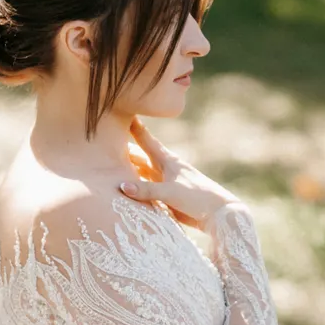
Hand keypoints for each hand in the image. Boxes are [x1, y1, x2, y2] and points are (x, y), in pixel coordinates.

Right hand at [118, 118, 237, 229]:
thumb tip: (122, 186)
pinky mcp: (167, 197)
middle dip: (124, 149)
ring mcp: (166, 183)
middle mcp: (165, 169)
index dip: (134, 127)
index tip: (123, 110)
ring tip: (110, 163)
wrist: (219, 214)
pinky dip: (135, 187)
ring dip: (128, 169)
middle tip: (105, 141)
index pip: (145, 140)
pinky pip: (146, 189)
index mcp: (167, 161)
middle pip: (139, 156)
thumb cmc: (198, 198)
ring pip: (141, 173)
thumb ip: (146, 190)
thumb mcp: (171, 192)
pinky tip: (126, 187)